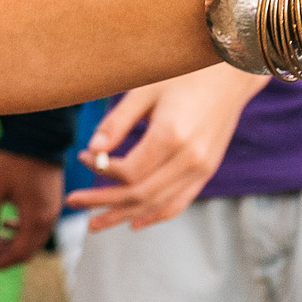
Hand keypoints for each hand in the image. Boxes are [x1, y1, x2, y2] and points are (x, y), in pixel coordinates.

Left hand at [0, 148, 62, 267]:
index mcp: (36, 218)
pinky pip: (38, 226)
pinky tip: (6, 223)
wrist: (38, 134)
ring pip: (33, 239)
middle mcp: (49, 218)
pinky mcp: (52, 201)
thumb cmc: (14, 159)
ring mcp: (53, 210)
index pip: (19, 253)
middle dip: (4, 255)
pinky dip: (21, 231)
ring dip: (12, 243)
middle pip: (28, 250)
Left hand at [68, 63, 259, 230]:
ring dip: (124, 215)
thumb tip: (91, 148)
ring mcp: (202, 168)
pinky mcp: (207, 171)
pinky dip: (155, 215)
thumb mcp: (144, 91)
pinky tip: (134, 222)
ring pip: (158, 204)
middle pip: (140, 194)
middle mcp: (190, 158)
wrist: (228, 77)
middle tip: (73, 202)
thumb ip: (117, 122)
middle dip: (103, 201)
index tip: (82, 155)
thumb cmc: (180, 77)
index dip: (100, 168)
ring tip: (96, 224)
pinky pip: (179, 202)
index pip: (129, 171)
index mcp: (171, 136)